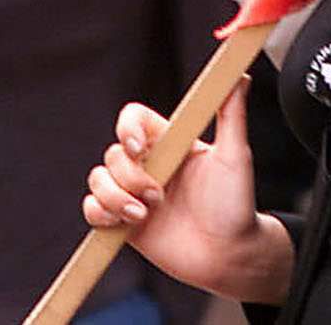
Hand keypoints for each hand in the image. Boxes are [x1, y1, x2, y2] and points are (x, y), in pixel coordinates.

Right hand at [82, 78, 293, 301]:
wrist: (228, 257)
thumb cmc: (236, 205)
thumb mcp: (235, 155)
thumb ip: (232, 115)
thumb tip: (239, 74)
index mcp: (171, 142)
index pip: (133, 119)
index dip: (127, 129)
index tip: (140, 148)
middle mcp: (150, 165)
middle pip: (113, 153)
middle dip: (130, 176)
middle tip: (157, 196)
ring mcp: (134, 194)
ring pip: (98, 179)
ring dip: (114, 197)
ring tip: (144, 214)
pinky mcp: (124, 223)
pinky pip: (92, 209)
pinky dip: (101, 213)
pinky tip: (126, 223)